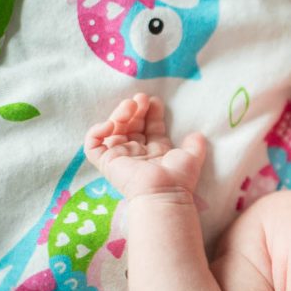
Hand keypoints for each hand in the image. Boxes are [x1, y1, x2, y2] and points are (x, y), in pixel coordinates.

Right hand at [84, 93, 206, 201]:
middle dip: (135, 110)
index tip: (154, 100)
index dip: (151, 113)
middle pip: (131, 125)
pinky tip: (110, 124)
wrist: (163, 191)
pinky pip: (92, 145)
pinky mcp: (106, 162)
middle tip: (140, 98)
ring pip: (113, 130)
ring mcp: (121, 157)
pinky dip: (96, 132)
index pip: (149, 127)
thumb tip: (198, 134)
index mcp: (155, 152)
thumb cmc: (178, 177)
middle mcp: (137, 153)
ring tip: (130, 104)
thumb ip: (195, 144)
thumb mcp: (192, 157)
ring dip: (119, 114)